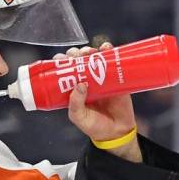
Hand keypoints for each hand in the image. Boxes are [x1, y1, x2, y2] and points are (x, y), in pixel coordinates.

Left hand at [54, 42, 141, 162]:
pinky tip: (106, 48)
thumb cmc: (94, 126)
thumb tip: (79, 84)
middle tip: (76, 56)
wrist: (117, 132)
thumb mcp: (79, 117)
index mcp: (72, 88)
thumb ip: (75, 104)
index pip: (63, 70)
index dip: (60, 62)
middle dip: (75, 54)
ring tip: (89, 53)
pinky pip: (112, 59)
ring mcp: (100, 76)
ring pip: (93, 56)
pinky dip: (108, 50)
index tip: (61, 60)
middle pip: (77, 59)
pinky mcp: (116, 76)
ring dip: (89, 50)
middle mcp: (85, 79)